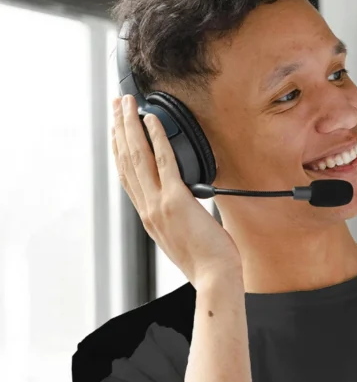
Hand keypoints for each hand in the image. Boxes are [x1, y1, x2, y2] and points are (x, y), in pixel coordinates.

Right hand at [112, 94, 242, 287]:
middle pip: (126, 161)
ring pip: (138, 157)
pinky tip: (153, 120)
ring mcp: (159, 204)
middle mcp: (147, 209)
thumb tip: (189, 203)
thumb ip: (180, 217)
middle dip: (120, 129)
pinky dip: (157, 138)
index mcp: (149, 217)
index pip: (127, 177)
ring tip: (126, 104)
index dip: (119, 150)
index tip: (117, 130)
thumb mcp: (184, 237)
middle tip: (116, 105)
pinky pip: (164, 162)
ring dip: (131, 126)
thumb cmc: (207, 262)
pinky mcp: (177, 200)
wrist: (214, 278)